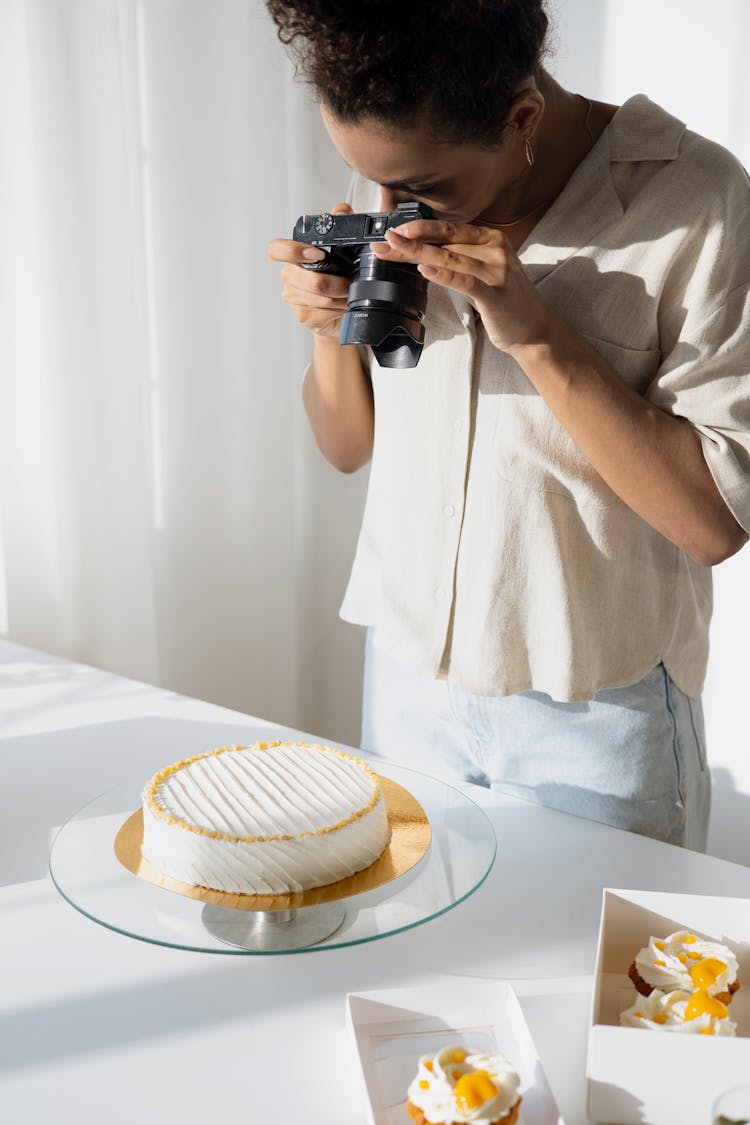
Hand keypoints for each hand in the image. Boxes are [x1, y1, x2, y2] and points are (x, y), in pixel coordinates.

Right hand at [267, 203, 351, 337]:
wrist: (339, 309)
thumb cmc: (338, 275)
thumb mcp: (342, 246)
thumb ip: (341, 222)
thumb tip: (341, 210)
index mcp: (294, 257)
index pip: (278, 249)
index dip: (294, 251)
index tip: (317, 254)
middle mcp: (290, 276)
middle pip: (312, 281)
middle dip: (339, 283)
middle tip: (352, 282)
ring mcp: (295, 299)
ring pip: (324, 298)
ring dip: (344, 297)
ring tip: (353, 293)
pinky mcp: (305, 317)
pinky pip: (326, 313)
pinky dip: (341, 309)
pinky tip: (346, 306)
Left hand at [372, 218, 553, 354]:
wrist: (534, 330)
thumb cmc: (506, 302)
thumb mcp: (482, 271)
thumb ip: (459, 259)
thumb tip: (421, 253)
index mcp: (490, 239)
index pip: (448, 229)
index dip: (418, 228)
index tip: (393, 230)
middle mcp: (494, 249)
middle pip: (445, 240)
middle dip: (411, 240)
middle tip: (385, 239)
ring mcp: (495, 270)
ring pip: (450, 256)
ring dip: (418, 253)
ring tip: (394, 250)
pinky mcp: (494, 293)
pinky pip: (464, 280)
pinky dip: (442, 274)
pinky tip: (424, 270)